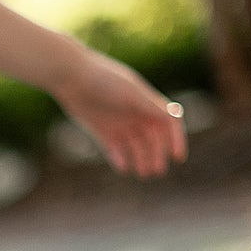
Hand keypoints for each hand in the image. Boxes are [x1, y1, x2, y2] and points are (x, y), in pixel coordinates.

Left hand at [52, 47, 187, 178]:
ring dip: (141, 159)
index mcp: (147, 102)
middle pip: (153, 138)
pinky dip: (119, 159)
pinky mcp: (101, 131)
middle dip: (157, 154)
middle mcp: (135, 113)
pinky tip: (123, 167)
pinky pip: (114, 149)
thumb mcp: (131, 93)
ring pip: (135, 146)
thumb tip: (175, 118)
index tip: (177, 157)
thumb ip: (152, 107)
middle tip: (157, 172)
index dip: (176, 139)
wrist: (72, 77)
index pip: (168, 123)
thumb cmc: (104, 80)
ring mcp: (118, 123)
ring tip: (143, 173)